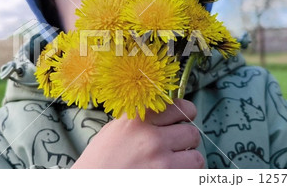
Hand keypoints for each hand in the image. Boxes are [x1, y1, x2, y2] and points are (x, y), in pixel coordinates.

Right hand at [71, 99, 203, 167]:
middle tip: (175, 147)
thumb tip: (166, 114)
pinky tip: (171, 174)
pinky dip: (185, 176)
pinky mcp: (167, 180)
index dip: (186, 111)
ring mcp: (161, 161)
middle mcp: (151, 137)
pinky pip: (191, 177)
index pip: (178, 106)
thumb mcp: (115, 130)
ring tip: (173, 164)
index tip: (186, 115)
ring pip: (196, 157)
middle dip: (185, 140)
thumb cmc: (100, 161)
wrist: (90, 184)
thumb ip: (140, 120)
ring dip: (188, 161)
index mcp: (138, 119)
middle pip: (191, 133)